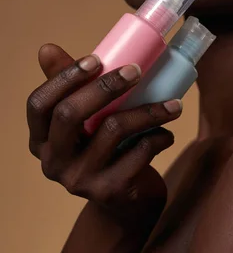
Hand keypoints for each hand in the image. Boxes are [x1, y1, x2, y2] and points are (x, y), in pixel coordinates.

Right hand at [26, 43, 181, 228]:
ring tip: (174, 104)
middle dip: (105, 86)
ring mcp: (79, 179)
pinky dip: (158, 137)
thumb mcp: (85, 122)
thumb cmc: (104, 150)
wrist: (125, 204)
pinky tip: (166, 133)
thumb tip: (47, 48)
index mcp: (41, 139)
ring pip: (112, 130)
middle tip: (136, 70)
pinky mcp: (109, 191)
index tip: (96, 59)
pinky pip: (138, 153)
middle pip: (69, 114)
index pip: (39, 104)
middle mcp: (53, 161)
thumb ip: (70, 88)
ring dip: (149, 111)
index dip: (64, 78)